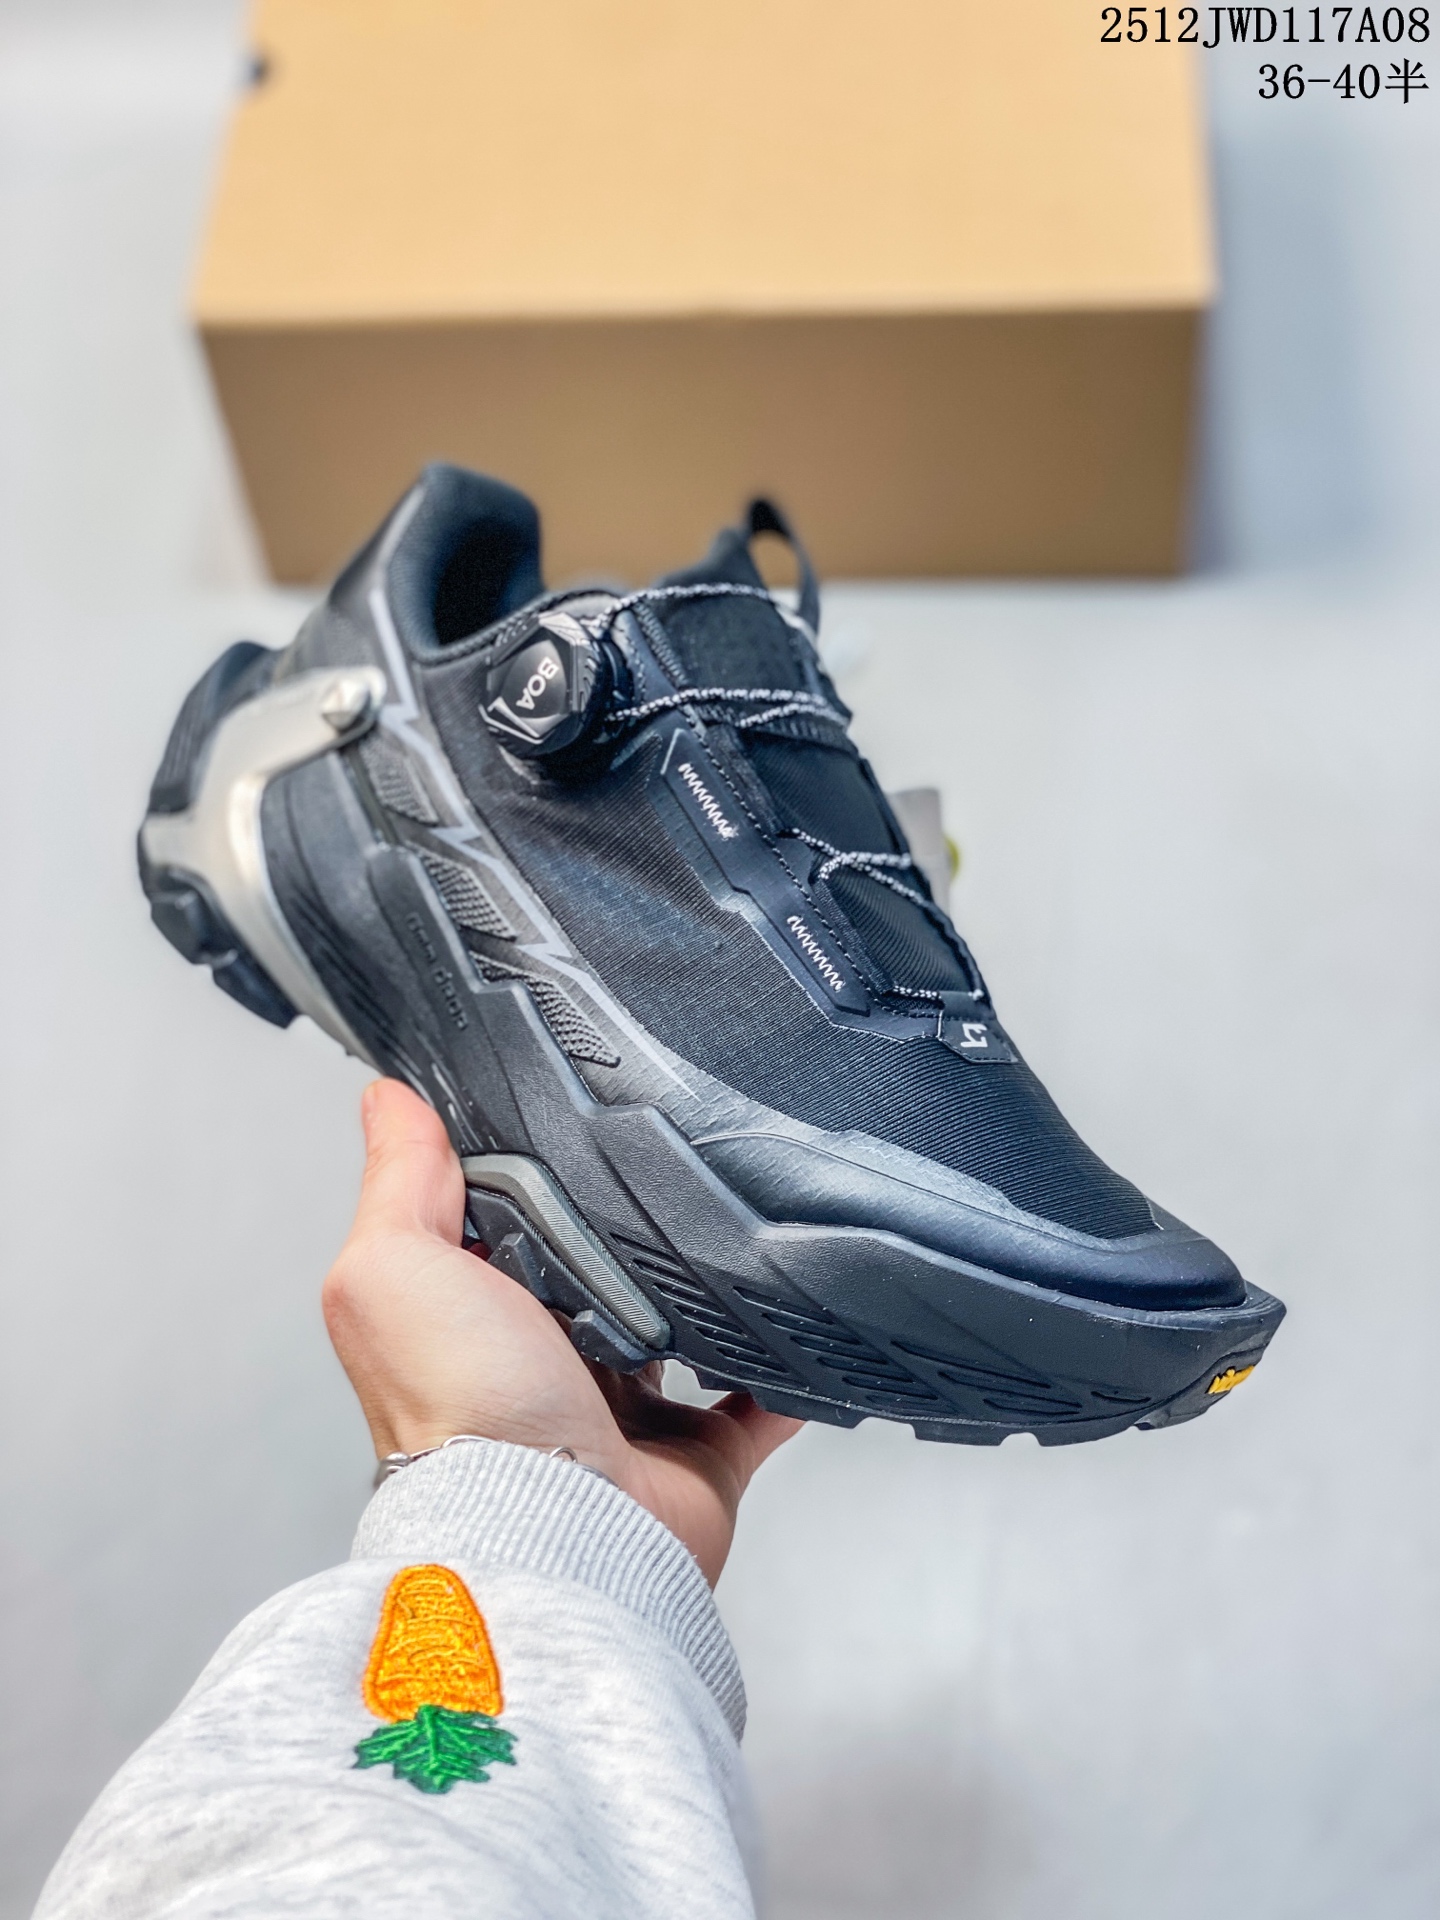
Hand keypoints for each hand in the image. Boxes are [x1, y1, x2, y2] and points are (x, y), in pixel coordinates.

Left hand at [323, 1079, 800, 1584]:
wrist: (557, 1530)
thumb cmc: (465, 1413)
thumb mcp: (395, 1267)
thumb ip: (399, 1180)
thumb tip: (387, 1100)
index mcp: (470, 1318)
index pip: (498, 1223)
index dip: (522, 1172)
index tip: (564, 1109)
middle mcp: (541, 1367)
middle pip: (593, 1274)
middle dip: (624, 1230)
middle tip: (670, 1157)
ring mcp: (622, 1415)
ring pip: (674, 1333)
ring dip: (700, 1293)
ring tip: (736, 1225)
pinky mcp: (697, 1456)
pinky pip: (756, 1404)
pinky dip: (778, 1374)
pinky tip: (794, 1320)